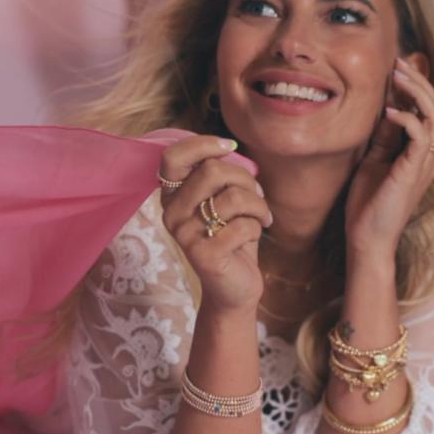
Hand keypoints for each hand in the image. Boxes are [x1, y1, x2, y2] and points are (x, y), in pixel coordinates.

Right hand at [159, 136, 271, 314]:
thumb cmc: (231, 238)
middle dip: (246, 179)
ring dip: (258, 206)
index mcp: (172, 196)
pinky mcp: (203, 255)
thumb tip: (228, 147)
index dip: (203, 144)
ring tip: (262, 217)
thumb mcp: (222, 201)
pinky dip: (256, 227)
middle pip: (212, 170)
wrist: (234, 289)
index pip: (172, 156)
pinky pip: (242, 225)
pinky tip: (254, 236)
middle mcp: (171, 214)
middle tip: (257, 196)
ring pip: (233, 197)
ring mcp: (184, 235)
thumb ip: (218, 175)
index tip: (230, 146)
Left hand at [345, 57, 433, 258]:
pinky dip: (407, 117)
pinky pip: (422, 133)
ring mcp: (425, 162)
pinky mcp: (415, 169)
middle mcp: (429, 155)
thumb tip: (385, 106)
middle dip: (418, 80)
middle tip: (398, 62)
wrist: (366, 239)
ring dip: (417, 91)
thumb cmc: (367, 205)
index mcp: (421, 153)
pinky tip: (388, 110)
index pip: (425, 111)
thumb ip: (383, 135)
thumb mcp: (374, 160)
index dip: (413, 86)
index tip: (394, 67)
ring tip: (397, 75)